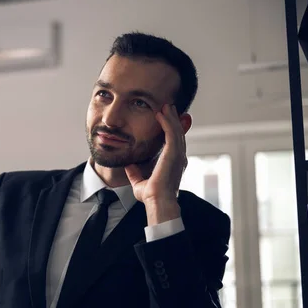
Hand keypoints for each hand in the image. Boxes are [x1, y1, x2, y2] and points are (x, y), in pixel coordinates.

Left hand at [124, 104, 189, 223]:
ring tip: (166, 106)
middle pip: (177, 133)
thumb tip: (129, 166)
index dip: (170, 129)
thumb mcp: (140, 182)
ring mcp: (178, 155)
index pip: (173, 142)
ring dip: (171, 117)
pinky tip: (162, 113)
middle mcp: (178, 158)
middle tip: (168, 106)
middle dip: (173, 119)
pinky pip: (172, 133)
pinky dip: (168, 122)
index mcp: (173, 163)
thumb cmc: (151, 196)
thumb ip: (135, 173)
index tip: (164, 118)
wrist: (157, 202)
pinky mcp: (174, 153)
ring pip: (176, 130)